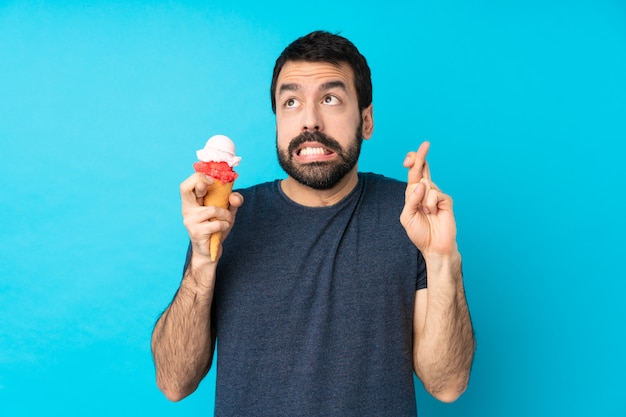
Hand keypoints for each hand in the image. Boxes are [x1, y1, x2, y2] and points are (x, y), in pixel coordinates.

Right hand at [180, 173, 243, 260]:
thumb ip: (233, 202)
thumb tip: (234, 196)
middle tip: (212, 184)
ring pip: (212, 209)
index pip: (187, 184)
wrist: (210, 252)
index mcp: (192, 202)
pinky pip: (216, 224)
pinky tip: (223, 229)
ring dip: (226, 214)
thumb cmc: (216, 228)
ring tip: (227, 220)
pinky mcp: (196, 232)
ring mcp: (190, 221)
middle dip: (200, 182)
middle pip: (185, 188)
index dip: (198, 177)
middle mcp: (187, 209)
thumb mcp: (227, 212)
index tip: (213, 180)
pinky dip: (225, 224)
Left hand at [400, 142, 457, 256]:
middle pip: (422, 169)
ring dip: (422, 199)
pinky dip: (430, 204)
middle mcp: (425, 191)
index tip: (410, 156)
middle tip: (425, 144)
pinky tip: (433, 213)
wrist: (434, 246)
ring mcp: (436, 194)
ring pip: (426, 184)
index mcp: (414, 193)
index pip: (413, 173)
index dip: (412, 162)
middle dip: (421, 156)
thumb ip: (411, 200)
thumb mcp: (407, 216)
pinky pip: (434, 194)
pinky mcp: (446, 200)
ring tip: (426, 212)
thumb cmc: (420, 233)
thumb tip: (420, 184)